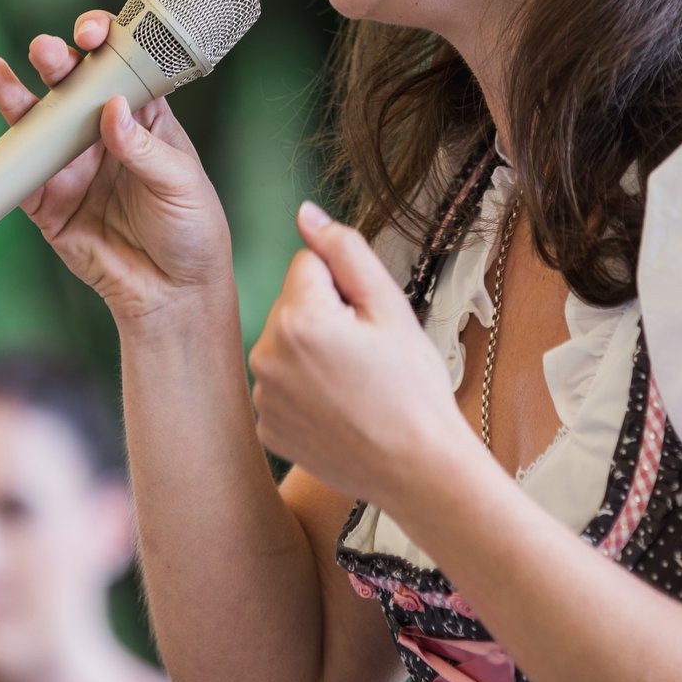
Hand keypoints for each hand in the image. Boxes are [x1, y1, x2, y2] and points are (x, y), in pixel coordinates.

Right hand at [0, 10, 234, 325]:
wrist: (172, 295)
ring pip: (34, 123)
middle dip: (54, 62)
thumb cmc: (191, 231)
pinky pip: (12, 178)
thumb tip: (112, 110)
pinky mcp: (46, 203)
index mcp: (141, 117)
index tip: (89, 36)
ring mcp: (70, 166)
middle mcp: (100, 133)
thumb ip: (144, 149)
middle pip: (69, 86)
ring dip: (10, 95)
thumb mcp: (181, 184)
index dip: (101, 42)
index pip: (116, 66)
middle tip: (45, 52)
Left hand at [248, 202, 473, 506]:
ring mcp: (263, 396)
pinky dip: (305, 393)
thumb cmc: (413, 387)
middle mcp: (265, 354)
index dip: (345, 290)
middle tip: (367, 358)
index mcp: (296, 318)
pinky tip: (339, 412)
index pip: (307, 265)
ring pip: (286, 345)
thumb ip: (344, 250)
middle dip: (325, 319)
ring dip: (313, 355)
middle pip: (292, 304)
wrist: (418, 469)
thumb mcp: (390, 307)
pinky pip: (282, 386)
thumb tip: (306, 212)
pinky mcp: (266, 427)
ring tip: (355, 387)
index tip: (368, 325)